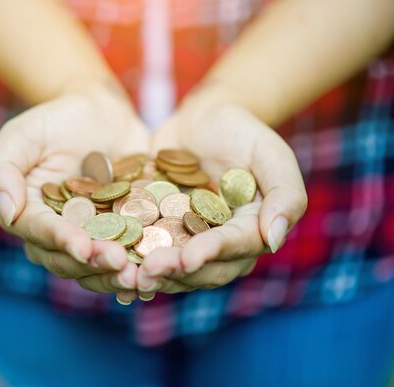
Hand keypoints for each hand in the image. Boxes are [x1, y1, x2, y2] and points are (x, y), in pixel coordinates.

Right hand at [0, 84, 148, 302]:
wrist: (102, 112)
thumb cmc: (57, 119)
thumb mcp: (23, 134)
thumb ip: (2, 169)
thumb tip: (6, 211)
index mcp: (28, 213)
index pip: (39, 232)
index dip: (60, 241)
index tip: (82, 246)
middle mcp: (56, 233)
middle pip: (69, 259)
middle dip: (94, 264)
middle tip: (120, 264)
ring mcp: (91, 237)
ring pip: (97, 267)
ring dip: (117, 275)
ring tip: (141, 277)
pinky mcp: (122, 233)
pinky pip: (128, 256)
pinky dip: (141, 267)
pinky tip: (157, 275)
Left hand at [137, 101, 306, 297]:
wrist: (204, 119)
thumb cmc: (242, 132)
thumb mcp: (271, 154)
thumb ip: (285, 194)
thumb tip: (274, 238)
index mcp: (251, 232)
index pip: (233, 248)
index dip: (210, 254)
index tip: (188, 258)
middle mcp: (220, 246)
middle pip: (200, 268)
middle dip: (174, 272)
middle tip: (147, 272)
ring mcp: (188, 242)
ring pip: (171, 267)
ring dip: (149, 274)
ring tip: (124, 274)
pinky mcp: (159, 233)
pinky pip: (144, 250)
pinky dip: (129, 260)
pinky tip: (109, 266)